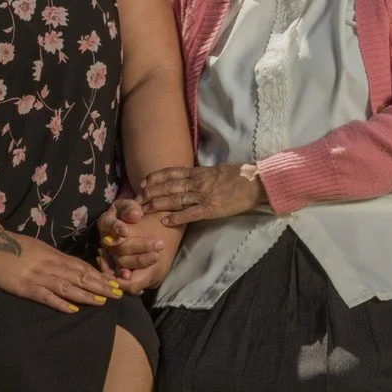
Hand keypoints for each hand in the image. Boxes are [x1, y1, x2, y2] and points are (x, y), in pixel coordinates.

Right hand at [0, 232, 122, 313]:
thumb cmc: (12, 245)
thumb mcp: (38, 247)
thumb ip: (53, 257)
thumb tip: (70, 266)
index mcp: (54, 255)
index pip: (81, 267)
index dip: (99, 276)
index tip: (114, 283)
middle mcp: (50, 265)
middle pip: (80, 276)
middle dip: (100, 286)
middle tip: (117, 294)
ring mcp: (38, 276)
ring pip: (67, 286)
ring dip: (86, 295)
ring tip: (102, 302)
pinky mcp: (25, 287)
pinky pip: (46, 296)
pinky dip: (60, 303)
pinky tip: (72, 309)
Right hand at [96, 197, 168, 293]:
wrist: (136, 223)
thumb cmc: (132, 212)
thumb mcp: (131, 206)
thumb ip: (130, 208)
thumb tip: (135, 215)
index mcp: (106, 222)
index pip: (109, 225)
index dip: (116, 228)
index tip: (126, 232)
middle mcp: (107, 240)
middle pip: (119, 247)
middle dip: (139, 246)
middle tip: (159, 244)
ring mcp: (111, 254)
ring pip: (122, 261)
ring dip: (140, 260)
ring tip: (157, 256)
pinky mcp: (118, 265)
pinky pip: (121, 274)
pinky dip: (128, 277)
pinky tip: (135, 277)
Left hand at [139, 163, 266, 225]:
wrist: (255, 182)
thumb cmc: (239, 176)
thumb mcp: (217, 169)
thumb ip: (202, 174)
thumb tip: (191, 175)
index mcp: (199, 172)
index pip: (172, 173)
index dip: (156, 177)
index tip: (143, 181)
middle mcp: (197, 182)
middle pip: (168, 186)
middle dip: (150, 192)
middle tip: (136, 198)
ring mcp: (203, 195)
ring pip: (174, 199)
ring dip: (157, 204)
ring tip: (143, 209)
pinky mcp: (211, 209)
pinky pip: (189, 214)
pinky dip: (176, 217)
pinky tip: (164, 221)